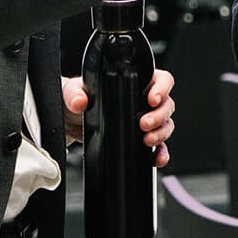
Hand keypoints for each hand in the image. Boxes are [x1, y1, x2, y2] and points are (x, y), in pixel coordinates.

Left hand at [62, 70, 176, 168]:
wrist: (70, 122)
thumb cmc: (76, 99)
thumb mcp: (72, 91)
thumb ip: (74, 93)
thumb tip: (80, 101)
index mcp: (133, 82)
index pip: (161, 79)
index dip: (162, 88)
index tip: (152, 99)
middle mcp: (143, 100)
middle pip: (166, 104)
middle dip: (159, 116)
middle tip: (143, 124)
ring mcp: (144, 120)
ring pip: (165, 125)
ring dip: (160, 134)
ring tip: (146, 140)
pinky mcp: (140, 139)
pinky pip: (159, 146)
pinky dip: (160, 153)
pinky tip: (156, 158)